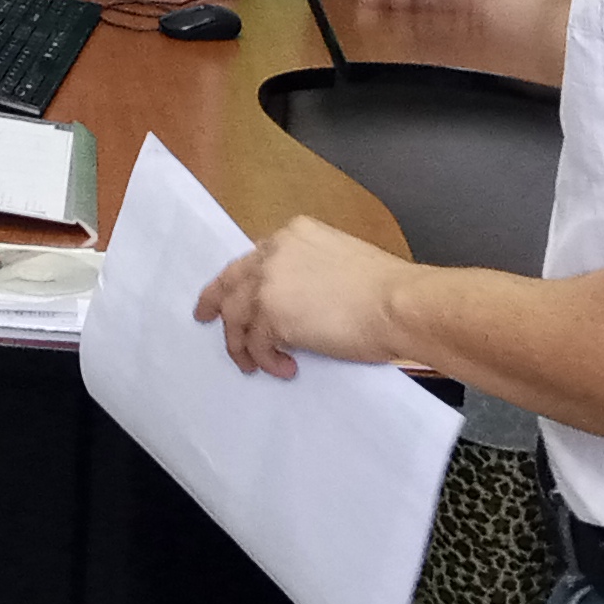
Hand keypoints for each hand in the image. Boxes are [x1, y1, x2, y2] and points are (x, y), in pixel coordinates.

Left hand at [193, 215, 416, 379]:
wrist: (398, 304)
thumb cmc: (387, 290)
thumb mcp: (340, 262)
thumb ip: (310, 271)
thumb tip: (299, 300)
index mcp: (294, 234)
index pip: (254, 257)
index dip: (239, 278)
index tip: (229, 291)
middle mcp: (274, 253)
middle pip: (232, 281)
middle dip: (214, 301)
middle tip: (204, 317)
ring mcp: (269, 283)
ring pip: (236, 316)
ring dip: (241, 343)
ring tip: (252, 365)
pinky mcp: (271, 315)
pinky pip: (255, 343)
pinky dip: (265, 359)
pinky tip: (283, 368)